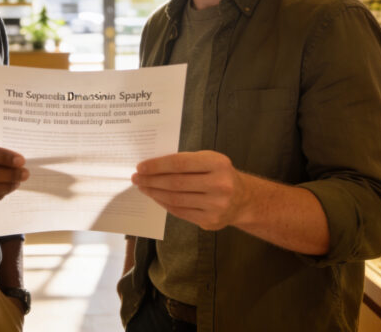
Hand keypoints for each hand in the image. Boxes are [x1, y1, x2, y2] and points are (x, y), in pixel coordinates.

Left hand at [132, 150, 247, 230]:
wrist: (243, 199)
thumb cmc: (219, 174)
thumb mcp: (208, 160)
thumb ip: (185, 162)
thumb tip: (152, 166)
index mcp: (218, 163)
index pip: (180, 164)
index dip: (157, 166)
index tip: (141, 167)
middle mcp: (219, 185)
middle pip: (176, 183)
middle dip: (151, 180)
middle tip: (136, 178)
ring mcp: (216, 205)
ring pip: (176, 199)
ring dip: (154, 193)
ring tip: (143, 187)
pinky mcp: (211, 221)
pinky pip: (180, 212)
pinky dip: (164, 204)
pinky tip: (155, 197)